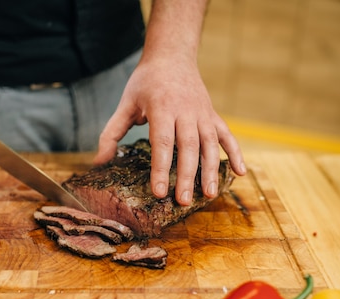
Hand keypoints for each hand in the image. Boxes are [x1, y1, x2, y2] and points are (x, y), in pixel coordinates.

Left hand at [95, 57, 245, 205]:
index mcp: (162, 108)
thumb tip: (99, 162)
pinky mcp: (213, 115)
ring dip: (211, 171)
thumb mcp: (125, 104)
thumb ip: (112, 133)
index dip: (161, 168)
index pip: (162, 143)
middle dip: (187, 176)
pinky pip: (227, 136)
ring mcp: (203, 113)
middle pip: (188, 147)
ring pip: (210, 145)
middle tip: (184, 201)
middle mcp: (186, 111)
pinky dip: (236, 153)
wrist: (172, 55)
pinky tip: (240, 173)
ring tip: (208, 195)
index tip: (160, 191)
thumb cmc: (146, 82)